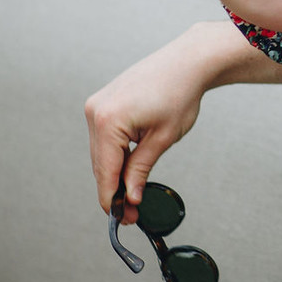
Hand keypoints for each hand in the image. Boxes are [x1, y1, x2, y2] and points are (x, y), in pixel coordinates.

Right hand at [86, 29, 216, 224]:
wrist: (187, 62)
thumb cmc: (181, 94)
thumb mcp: (163, 138)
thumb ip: (141, 169)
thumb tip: (129, 198)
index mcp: (108, 120)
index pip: (105, 171)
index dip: (112, 199)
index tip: (122, 219)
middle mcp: (94, 111)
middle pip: (99, 164)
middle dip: (114, 189)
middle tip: (131, 213)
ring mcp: (96, 105)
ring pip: (100, 152)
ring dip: (114, 172)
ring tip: (132, 194)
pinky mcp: (102, 102)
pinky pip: (104, 137)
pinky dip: (114, 154)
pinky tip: (127, 169)